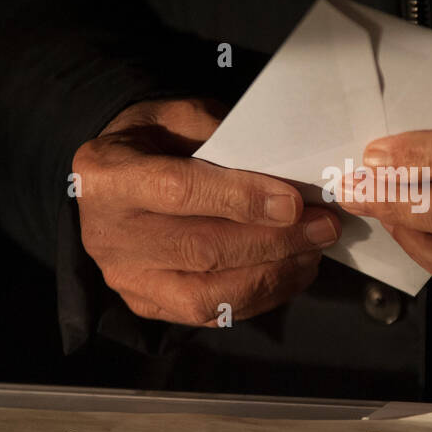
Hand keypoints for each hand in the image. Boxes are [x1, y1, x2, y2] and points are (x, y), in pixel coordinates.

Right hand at [72, 98, 340, 324]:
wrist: (110, 180)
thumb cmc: (152, 140)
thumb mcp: (177, 116)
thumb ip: (222, 137)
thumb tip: (282, 174)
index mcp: (108, 177)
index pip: (180, 191)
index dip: (241, 199)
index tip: (294, 203)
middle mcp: (109, 235)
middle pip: (201, 249)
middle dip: (273, 241)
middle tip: (323, 228)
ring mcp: (126, 278)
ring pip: (208, 295)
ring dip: (273, 275)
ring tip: (313, 252)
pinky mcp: (146, 305)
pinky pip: (210, 314)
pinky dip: (260, 296)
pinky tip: (292, 272)